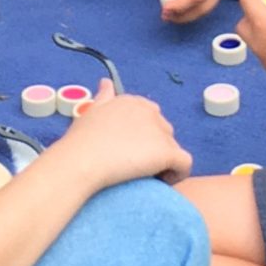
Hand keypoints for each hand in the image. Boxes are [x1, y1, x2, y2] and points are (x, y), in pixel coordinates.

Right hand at [59, 79, 192, 188]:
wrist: (81, 161)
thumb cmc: (80, 140)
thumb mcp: (90, 112)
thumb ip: (102, 97)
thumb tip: (107, 82)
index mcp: (133, 101)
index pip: (149, 116)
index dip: (142, 136)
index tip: (128, 151)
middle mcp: (150, 111)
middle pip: (163, 132)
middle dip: (154, 148)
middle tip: (135, 167)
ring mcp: (160, 131)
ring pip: (173, 148)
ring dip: (164, 162)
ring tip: (146, 178)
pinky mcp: (168, 151)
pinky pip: (184, 164)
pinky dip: (177, 174)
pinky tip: (161, 183)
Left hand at [160, 0, 234, 22]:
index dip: (179, 6)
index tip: (164, 10)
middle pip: (202, 9)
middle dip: (182, 16)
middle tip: (164, 16)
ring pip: (204, 9)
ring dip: (187, 14)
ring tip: (169, 14)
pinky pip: (206, 3)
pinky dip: (192, 8)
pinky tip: (180, 6)